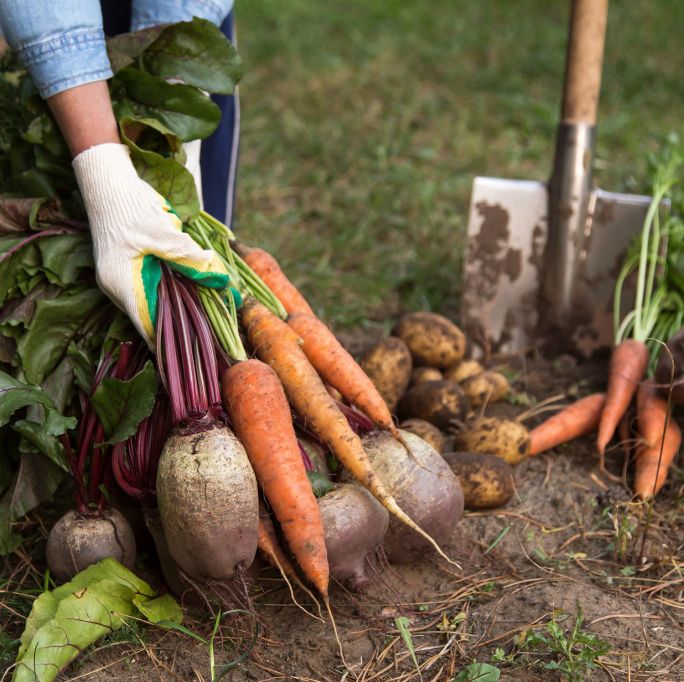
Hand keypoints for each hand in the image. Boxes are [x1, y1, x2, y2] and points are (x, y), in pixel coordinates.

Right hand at [72, 143, 226, 346]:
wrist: (108, 181)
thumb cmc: (131, 207)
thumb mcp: (166, 235)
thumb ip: (191, 259)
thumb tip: (220, 278)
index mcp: (121, 285)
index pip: (147, 326)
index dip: (171, 341)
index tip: (194, 352)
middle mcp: (117, 287)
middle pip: (151, 316)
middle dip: (180, 322)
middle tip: (211, 332)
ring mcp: (120, 278)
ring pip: (154, 301)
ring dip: (178, 304)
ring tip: (207, 313)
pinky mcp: (127, 269)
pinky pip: (152, 287)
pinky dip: (171, 289)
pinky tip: (191, 288)